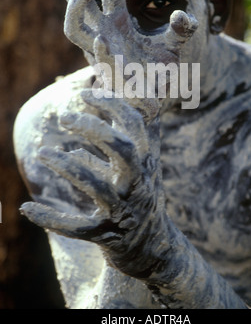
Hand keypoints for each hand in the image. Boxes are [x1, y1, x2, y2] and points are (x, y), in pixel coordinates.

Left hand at [20, 91, 169, 278]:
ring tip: (42, 153)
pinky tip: (25, 208)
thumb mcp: (147, 153)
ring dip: (69, 168)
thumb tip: (142, 80)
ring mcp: (122, 209)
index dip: (111, 103)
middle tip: (64, 116)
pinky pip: (78, 228)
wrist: (151, 243)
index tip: (85, 92)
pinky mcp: (106, 233)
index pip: (134, 123)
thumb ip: (144, 118)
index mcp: (146, 158)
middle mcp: (137, 181)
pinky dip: (52, 219)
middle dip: (95, 129)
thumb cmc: (142, 187)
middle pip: (123, 150)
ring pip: (97, 188)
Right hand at [64, 0, 197, 120]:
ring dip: (75, 5)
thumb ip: (181, 29)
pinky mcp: (104, 70)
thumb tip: (183, 16)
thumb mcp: (175, 46)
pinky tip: (103, 37)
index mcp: (117, 18)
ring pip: (73, 23)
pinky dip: (91, 41)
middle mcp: (103, 29)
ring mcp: (99, 48)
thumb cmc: (163, 71)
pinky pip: (89, 56)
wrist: (160, 100)